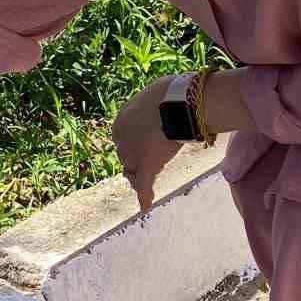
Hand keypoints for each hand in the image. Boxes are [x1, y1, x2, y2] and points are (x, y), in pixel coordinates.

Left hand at [112, 78, 183, 214]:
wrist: (179, 99)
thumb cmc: (172, 93)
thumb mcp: (154, 96)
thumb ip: (152, 109)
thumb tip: (165, 108)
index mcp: (120, 121)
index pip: (124, 141)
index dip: (135, 146)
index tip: (148, 144)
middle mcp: (122, 140)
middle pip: (127, 157)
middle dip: (139, 160)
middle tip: (154, 159)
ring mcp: (134, 154)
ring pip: (134, 171)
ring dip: (142, 176)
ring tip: (153, 176)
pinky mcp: (147, 165)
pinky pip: (144, 185)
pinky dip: (145, 197)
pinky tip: (145, 207)